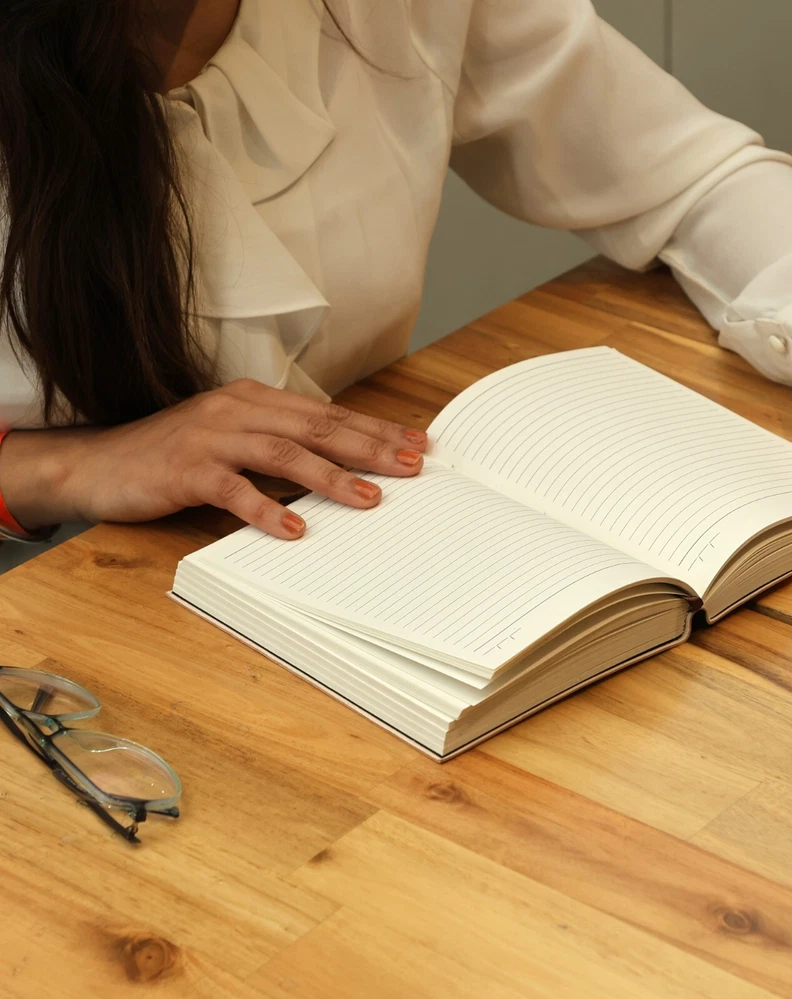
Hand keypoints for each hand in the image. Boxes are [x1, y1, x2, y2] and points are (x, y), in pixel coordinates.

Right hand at [0, 379, 427, 538]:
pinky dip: (265, 509)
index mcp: (255, 400)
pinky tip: (293, 529)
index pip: (328, 414)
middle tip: (410, 466)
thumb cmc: (175, 455)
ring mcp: (211, 438)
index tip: (415, 443)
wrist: (100, 463)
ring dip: (330, 476)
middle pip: (316, 427)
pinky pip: (233, 490)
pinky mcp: (186, 470)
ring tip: (369, 498)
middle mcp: (238, 411)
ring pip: (283, 453)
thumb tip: (340, 462)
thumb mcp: (234, 440)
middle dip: (369, 447)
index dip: (375, 429)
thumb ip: (280, 445)